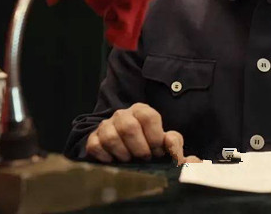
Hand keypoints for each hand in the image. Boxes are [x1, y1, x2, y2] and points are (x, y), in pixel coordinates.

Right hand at [85, 102, 201, 164]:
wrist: (125, 147)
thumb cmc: (149, 144)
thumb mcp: (165, 142)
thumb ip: (175, 144)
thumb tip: (176, 149)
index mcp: (142, 110)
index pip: (149, 116)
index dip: (155, 138)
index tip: (158, 151)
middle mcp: (123, 114)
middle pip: (129, 127)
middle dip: (139, 148)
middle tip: (145, 158)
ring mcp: (106, 125)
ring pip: (112, 137)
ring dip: (124, 154)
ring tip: (130, 159)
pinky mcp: (94, 137)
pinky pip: (96, 146)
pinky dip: (106, 157)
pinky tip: (115, 161)